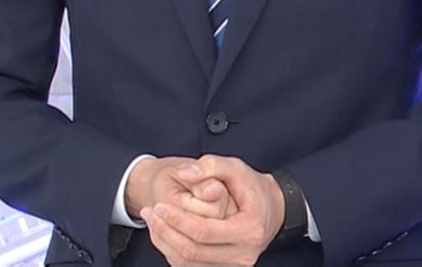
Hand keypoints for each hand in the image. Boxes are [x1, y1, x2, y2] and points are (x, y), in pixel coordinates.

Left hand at [143, 155, 284, 266]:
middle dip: (165, 231)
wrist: (272, 209)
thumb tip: (184, 174)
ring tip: (152, 222)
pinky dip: (172, 252)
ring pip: (188, 264)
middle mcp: (243, 254)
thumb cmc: (254, 189)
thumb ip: (211, 165)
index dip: (177, 220)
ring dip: (164, 243)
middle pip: (192, 251)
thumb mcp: (237, 168)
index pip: (204, 232)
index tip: (159, 206)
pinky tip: (164, 234)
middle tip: (149, 212)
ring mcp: (234, 266)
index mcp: (249, 230)